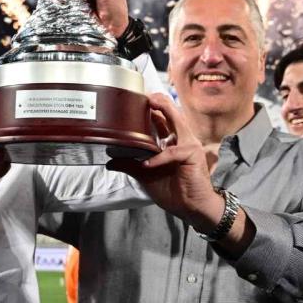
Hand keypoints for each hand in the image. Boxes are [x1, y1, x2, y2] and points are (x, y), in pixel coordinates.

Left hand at [106, 94, 221, 232]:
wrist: (191, 208)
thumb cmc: (173, 191)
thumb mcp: (145, 175)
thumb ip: (129, 165)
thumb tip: (109, 161)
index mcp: (172, 140)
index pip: (161, 117)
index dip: (150, 106)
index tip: (134, 99)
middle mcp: (181, 138)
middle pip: (170, 111)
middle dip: (156, 100)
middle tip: (141, 95)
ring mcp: (189, 144)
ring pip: (176, 120)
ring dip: (162, 111)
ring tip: (149, 105)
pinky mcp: (193, 154)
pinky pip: (172, 152)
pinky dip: (158, 158)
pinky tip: (146, 164)